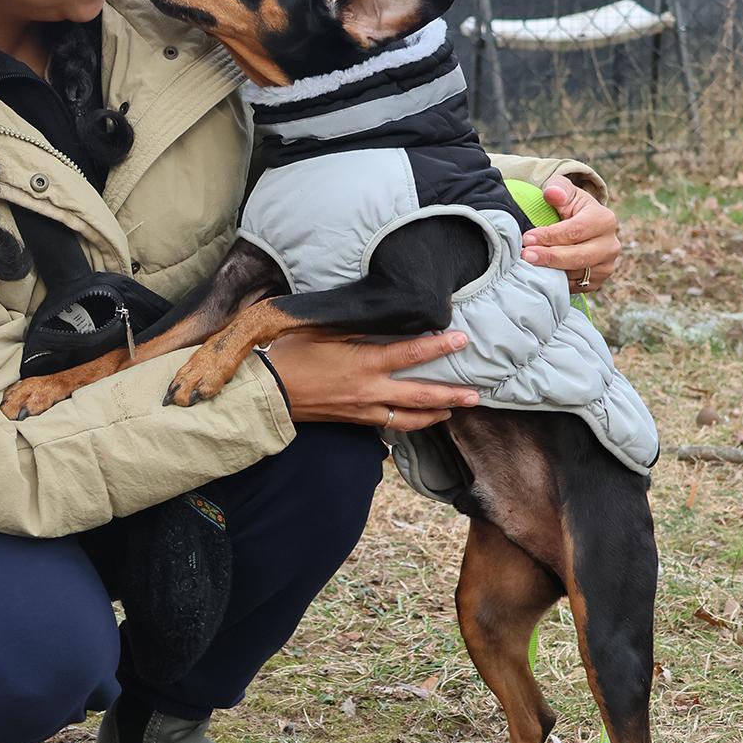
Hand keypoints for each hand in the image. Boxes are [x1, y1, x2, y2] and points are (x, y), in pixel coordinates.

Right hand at [265, 328, 478, 428]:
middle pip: (419, 397)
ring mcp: (362, 411)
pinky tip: (414, 422)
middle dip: (450, 395)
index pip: (410, 355)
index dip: (438, 347)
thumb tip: (381, 314)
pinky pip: (387, 428)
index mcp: (363, 363)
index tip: (461, 339)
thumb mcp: (323, 330)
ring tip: (452, 410)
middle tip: (475, 394)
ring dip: (434, 415)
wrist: (267, 392)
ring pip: (408, 420)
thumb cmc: (291, 355)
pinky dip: (406, 426)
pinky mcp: (353, 422)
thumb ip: (355, 326)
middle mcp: (369, 391)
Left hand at [520, 176, 621, 292]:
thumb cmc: (568, 204)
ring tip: (529, 265)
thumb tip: (552, 193)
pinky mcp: (598, 281)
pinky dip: (557, 282)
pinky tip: (540, 274)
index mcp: (604, 220)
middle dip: (550, 257)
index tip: (527, 238)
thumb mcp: (564, 191)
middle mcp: (611, 245)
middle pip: (578, 257)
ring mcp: (606, 266)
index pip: (576, 231)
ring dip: (551, 271)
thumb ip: (558, 189)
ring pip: (576, 274)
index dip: (550, 236)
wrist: (581, 223)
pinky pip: (576, 287)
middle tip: (525, 255)